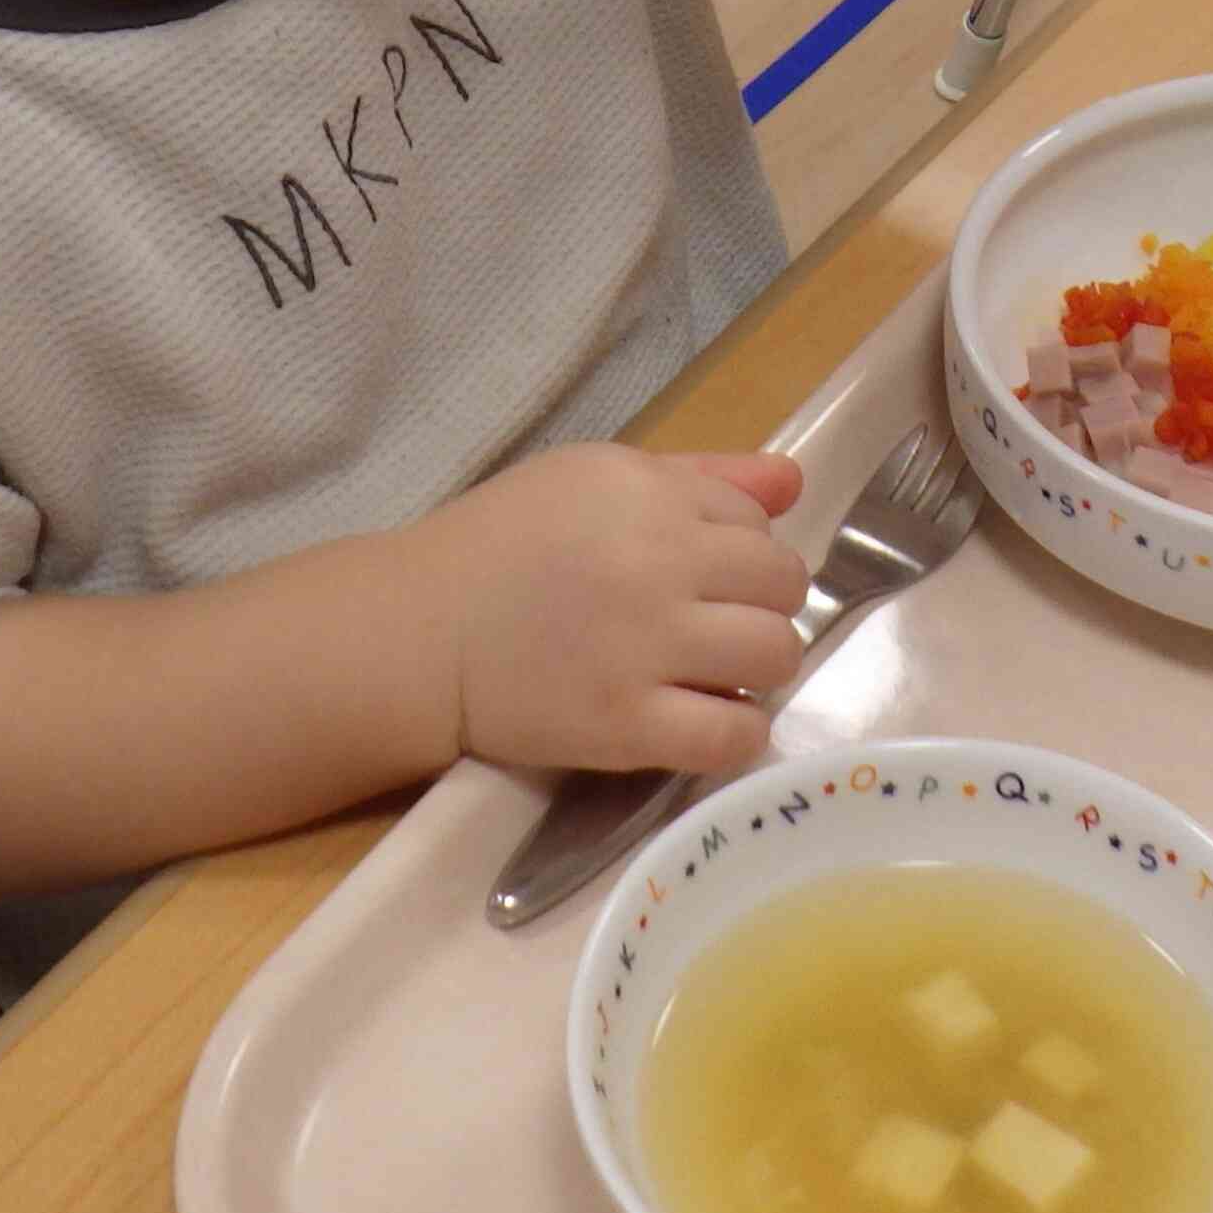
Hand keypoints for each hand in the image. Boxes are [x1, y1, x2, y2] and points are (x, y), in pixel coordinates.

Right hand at [411, 445, 813, 774]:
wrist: (419, 632)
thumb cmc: (501, 546)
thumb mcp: (591, 480)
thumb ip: (697, 477)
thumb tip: (794, 483)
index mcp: (646, 494)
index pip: (756, 522)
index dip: (740, 551)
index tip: (705, 575)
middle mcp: (656, 561)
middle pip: (781, 584)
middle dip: (764, 605)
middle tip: (721, 626)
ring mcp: (644, 647)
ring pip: (776, 654)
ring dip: (763, 666)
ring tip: (721, 672)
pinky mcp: (626, 725)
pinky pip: (732, 735)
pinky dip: (741, 733)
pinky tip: (714, 722)